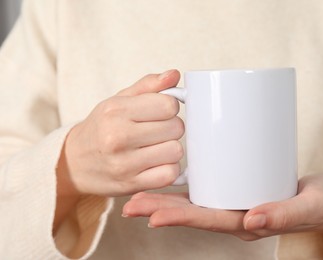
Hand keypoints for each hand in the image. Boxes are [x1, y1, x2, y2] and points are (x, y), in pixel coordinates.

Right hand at [57, 69, 184, 196]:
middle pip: (176, 128)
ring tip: (157, 147)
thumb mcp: (118, 101)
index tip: (161, 112)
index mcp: (116, 111)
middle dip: (172, 127)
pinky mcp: (131, 184)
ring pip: (176, 151)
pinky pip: (169, 174)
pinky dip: (168, 169)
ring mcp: (124, 164)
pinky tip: (157, 163)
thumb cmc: (101, 128)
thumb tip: (174, 74)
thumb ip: (148, 86)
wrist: (72, 163)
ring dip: (171, 149)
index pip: (168, 105)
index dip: (170, 107)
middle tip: (158, 131)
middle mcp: (118, 137)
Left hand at [122, 174, 322, 243]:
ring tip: (136, 194)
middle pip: (193, 213)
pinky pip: (206, 189)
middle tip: (131, 205)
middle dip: (161, 209)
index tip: (152, 216)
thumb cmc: (319, 203)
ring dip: (165, 198)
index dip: (180, 218)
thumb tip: (252, 221)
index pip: (209, 221)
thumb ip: (283, 214)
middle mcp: (235, 215)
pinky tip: (166, 175)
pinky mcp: (235, 188)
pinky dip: (184, 185)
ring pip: (195, 202)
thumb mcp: (308, 207)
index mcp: (247, 223)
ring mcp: (233, 203)